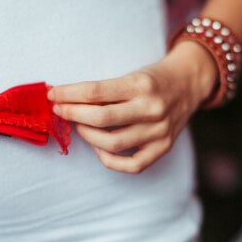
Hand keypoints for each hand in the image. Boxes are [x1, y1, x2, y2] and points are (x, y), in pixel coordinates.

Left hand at [48, 40, 217, 173]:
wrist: (188, 85)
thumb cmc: (152, 80)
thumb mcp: (131, 76)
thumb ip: (104, 91)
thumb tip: (65, 101)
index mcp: (141, 84)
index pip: (95, 91)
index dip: (69, 94)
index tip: (53, 94)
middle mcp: (152, 108)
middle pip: (101, 118)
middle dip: (73, 114)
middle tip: (60, 111)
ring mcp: (159, 131)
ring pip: (112, 144)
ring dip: (88, 136)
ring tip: (80, 127)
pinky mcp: (163, 148)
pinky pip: (132, 166)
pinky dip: (109, 161)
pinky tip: (99, 148)